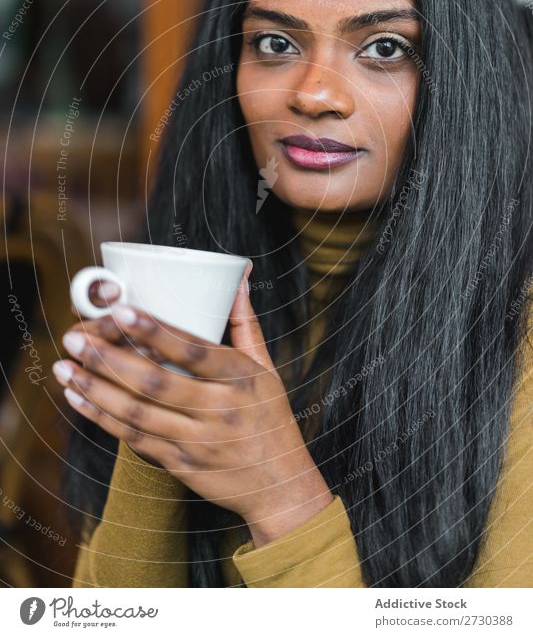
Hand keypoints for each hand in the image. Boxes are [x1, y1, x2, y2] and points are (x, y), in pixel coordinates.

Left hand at [55, 267, 332, 545]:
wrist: (280, 485)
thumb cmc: (270, 418)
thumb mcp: (267, 369)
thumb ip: (244, 323)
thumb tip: (237, 276)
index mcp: (240, 378)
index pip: (193, 350)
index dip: (155, 331)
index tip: (120, 311)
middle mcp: (218, 409)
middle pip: (156, 382)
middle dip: (109, 359)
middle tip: (74, 338)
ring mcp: (197, 440)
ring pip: (138, 413)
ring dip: (95, 390)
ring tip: (65, 368)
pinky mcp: (180, 464)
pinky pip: (135, 439)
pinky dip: (103, 419)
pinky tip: (78, 400)